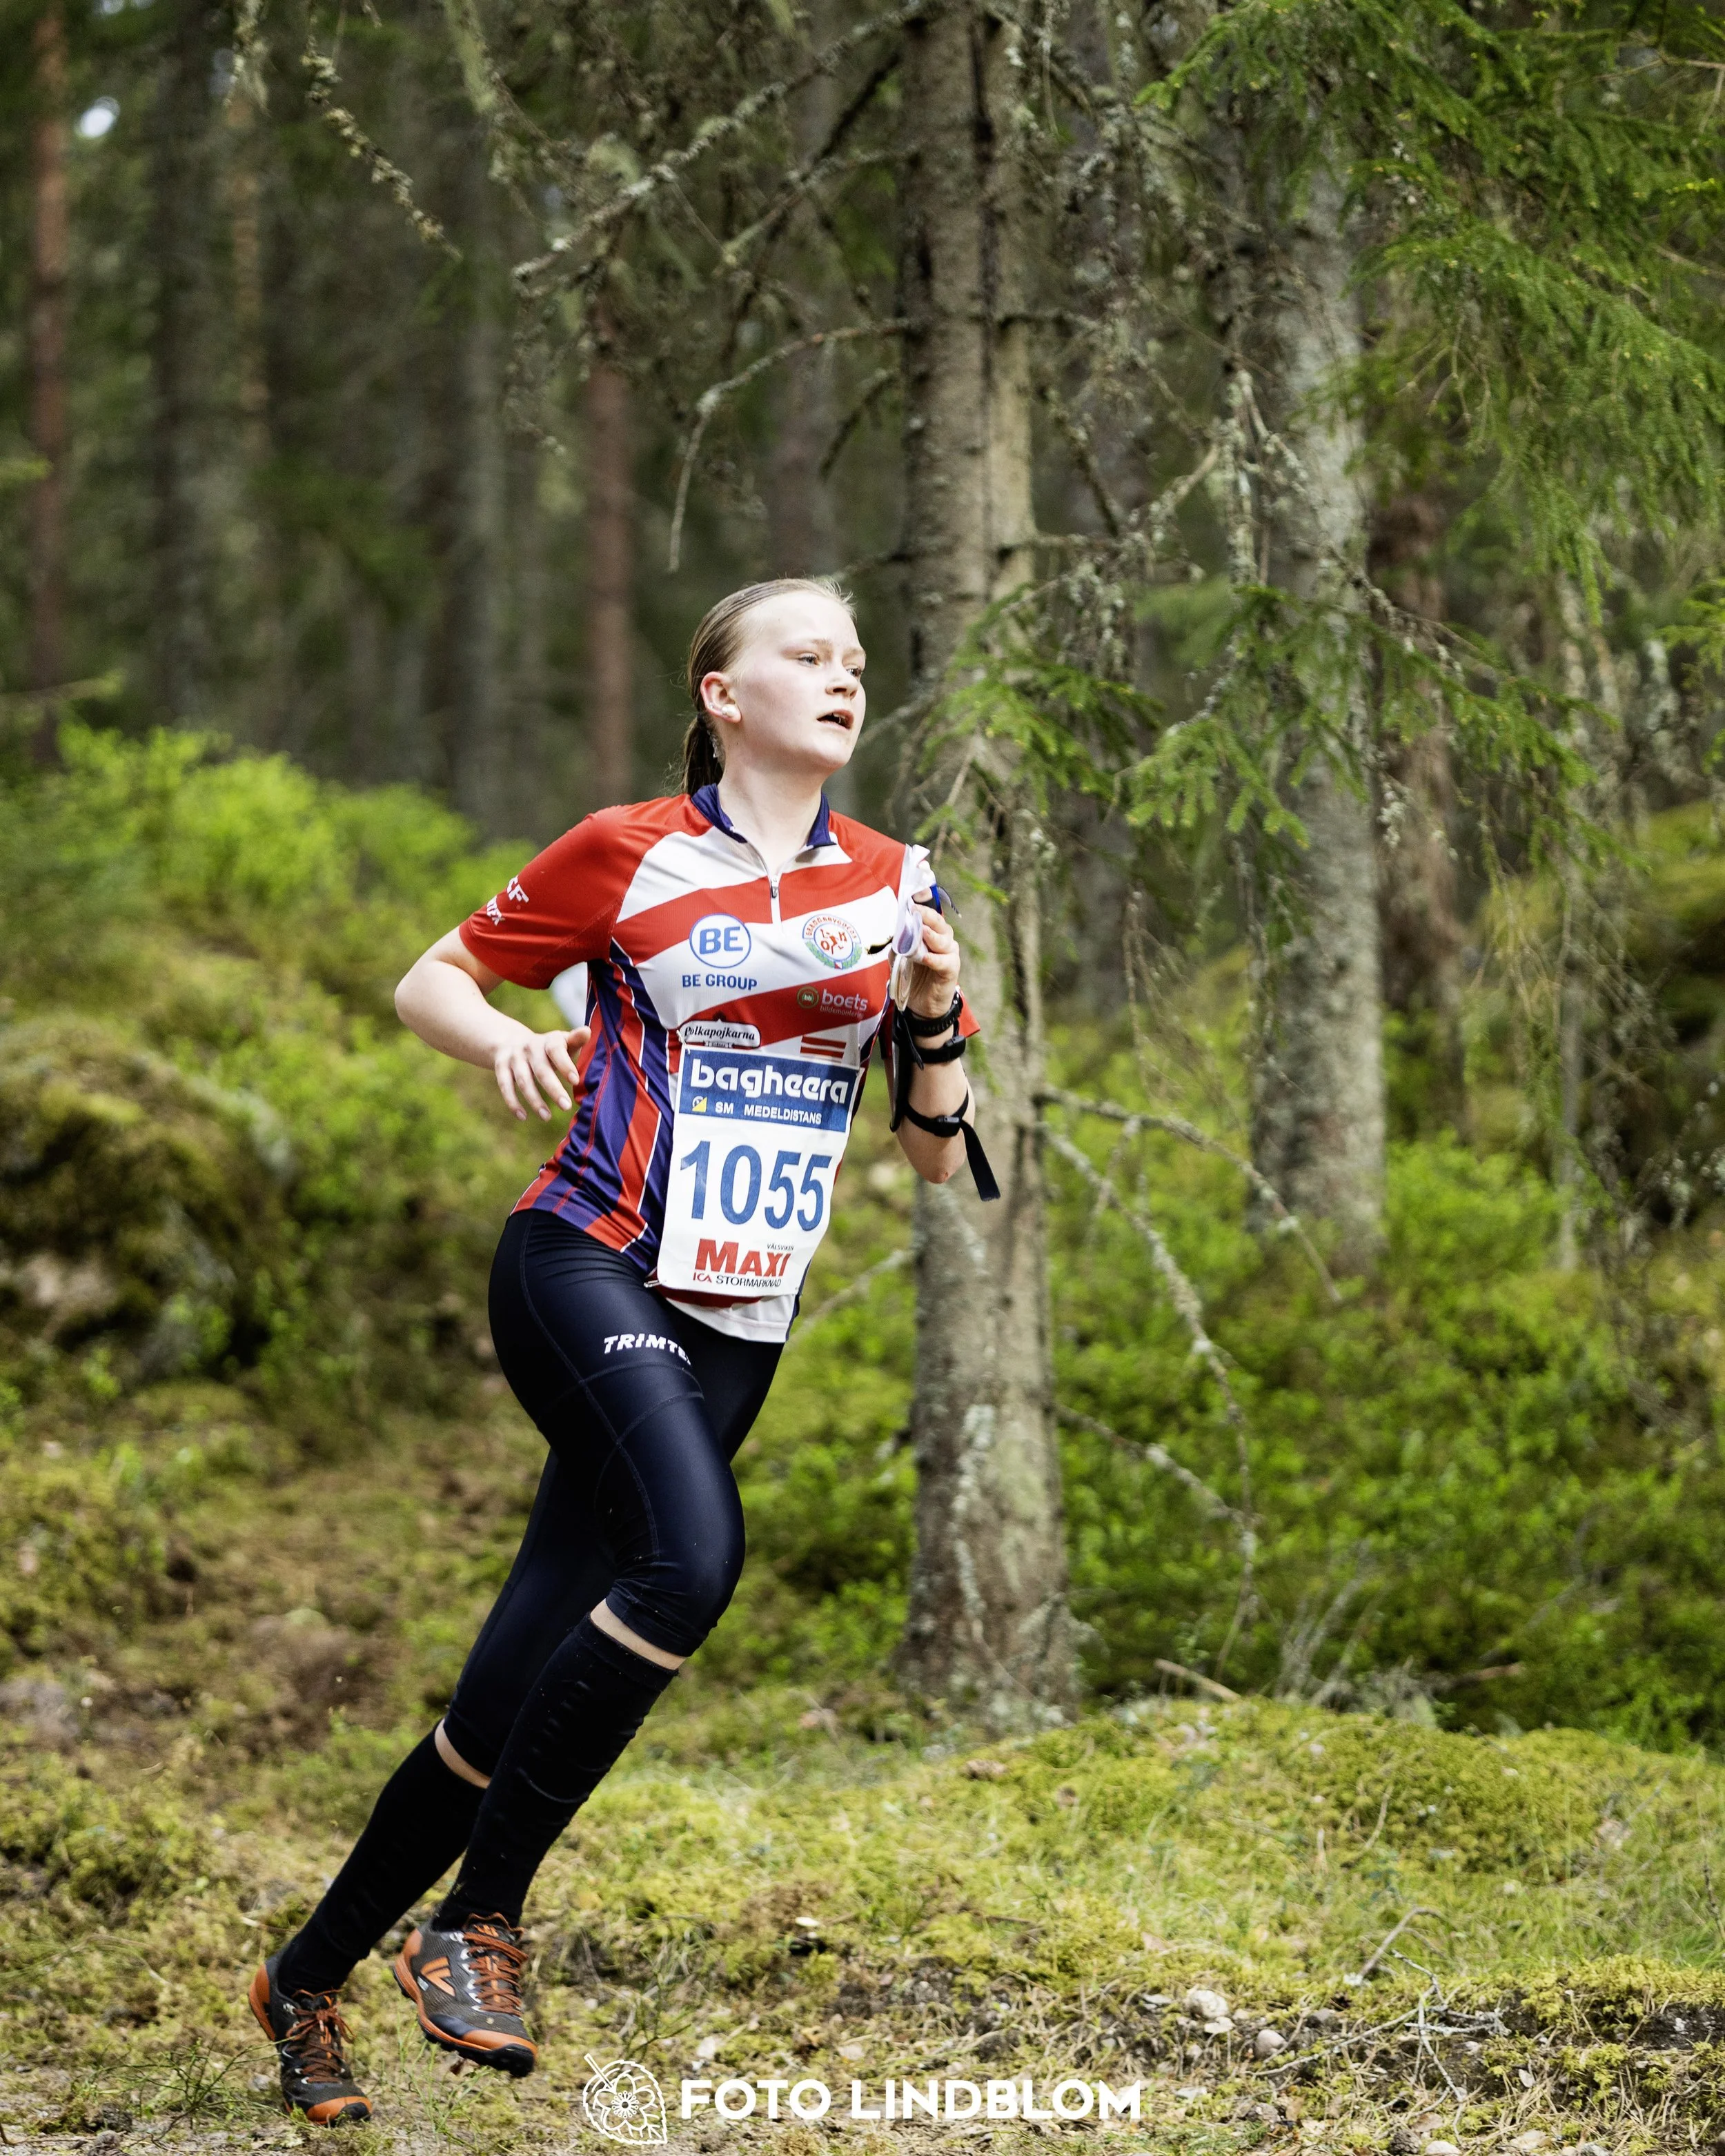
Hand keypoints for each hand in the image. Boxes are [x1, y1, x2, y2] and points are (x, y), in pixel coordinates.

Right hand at [494, 1026, 588, 1120]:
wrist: (513, 1041)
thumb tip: (587, 1031)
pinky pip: (505, 1086)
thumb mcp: (562, 1042)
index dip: (565, 1064)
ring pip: (523, 1081)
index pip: (556, 1050)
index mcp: (549, 1040)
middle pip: (541, 1069)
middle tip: (566, 1106)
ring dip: (534, 1100)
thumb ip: (576, 1040)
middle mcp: (530, 1047)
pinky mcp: (501, 1068)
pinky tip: (523, 1117)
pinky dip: (513, 1102)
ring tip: (546, 1117)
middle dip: (553, 1089)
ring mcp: (514, 1057)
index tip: (575, 1081)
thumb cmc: (549, 1048)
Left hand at [904, 900, 961, 1024]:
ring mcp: (949, 954)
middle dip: (927, 916)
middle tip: (916, 910)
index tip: (917, 894)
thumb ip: (900, 942)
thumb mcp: (900, 956)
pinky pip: (945, 962)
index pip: (930, 913)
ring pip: (944, 940)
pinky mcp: (951, 970)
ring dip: (932, 936)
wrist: (921, 1004)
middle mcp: (943, 940)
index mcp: (931, 932)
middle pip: (939, 923)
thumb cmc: (913, 975)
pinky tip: (926, 958)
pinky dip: (935, 959)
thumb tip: (897, 930)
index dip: (925, 902)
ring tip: (923, 932)